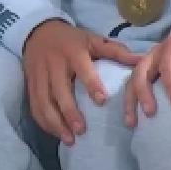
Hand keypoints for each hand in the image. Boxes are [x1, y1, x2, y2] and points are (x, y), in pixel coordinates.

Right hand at [23, 20, 139, 145]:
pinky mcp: (30, 83)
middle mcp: (54, 62)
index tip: (101, 101)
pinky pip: (34, 105)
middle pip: (59, 89)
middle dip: (69, 111)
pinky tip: (55, 133)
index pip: (81, 67)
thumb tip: (140, 60)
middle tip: (81, 130)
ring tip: (69, 139)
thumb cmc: (71, 39)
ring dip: (55, 122)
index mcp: (72, 50)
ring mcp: (39, 73)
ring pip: (44, 100)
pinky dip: (43, 122)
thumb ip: (115, 51)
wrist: (39, 31)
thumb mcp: (92, 39)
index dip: (91, 83)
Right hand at [124, 23, 170, 126]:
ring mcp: (151, 61)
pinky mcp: (149, 70)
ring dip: (130, 99)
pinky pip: (133, 83)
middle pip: (142, 70)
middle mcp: (158, 52)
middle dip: (143, 91)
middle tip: (151, 113)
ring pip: (133, 78)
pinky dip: (129, 100)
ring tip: (132, 123)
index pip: (168, 63)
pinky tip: (132, 119)